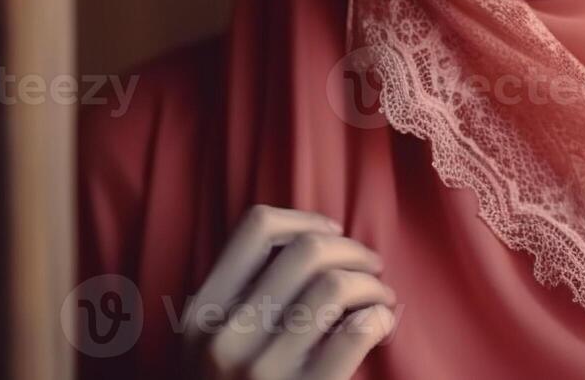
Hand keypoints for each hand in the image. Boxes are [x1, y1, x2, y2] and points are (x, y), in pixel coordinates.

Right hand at [182, 204, 396, 378]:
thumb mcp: (211, 345)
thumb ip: (243, 296)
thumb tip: (315, 239)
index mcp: (202, 312)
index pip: (257, 227)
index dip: (306, 219)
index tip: (333, 232)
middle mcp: (226, 336)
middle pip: (307, 250)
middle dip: (353, 250)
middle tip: (372, 267)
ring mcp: (262, 370)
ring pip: (336, 286)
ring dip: (373, 284)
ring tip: (381, 298)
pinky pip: (357, 331)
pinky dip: (380, 317)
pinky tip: (382, 324)